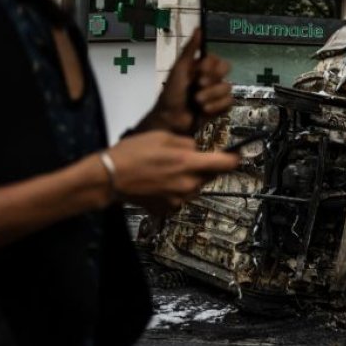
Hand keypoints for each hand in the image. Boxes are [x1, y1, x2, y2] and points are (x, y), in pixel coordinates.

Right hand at [105, 131, 238, 213]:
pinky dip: (176, 189)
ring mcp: (178, 199)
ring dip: (190, 178)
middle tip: (187, 159)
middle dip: (205, 167)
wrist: (108, 177)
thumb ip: (187, 144)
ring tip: (168, 170)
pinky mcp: (168, 208)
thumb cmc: (132, 153)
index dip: (234, 158)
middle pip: (210, 175)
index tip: (237, 154)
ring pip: (196, 186)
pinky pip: (181, 197)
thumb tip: (198, 150)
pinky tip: (161, 182)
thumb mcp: (163, 137)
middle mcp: (188, 184)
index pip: (226, 163)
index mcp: (188, 163)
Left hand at [141, 28, 232, 133]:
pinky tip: (204, 110)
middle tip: (199, 85)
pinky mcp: (221, 107)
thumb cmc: (172, 93)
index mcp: (201, 68)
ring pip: (227, 87)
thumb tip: (199, 28)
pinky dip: (215, 106)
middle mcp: (211, 78)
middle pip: (226, 70)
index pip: (218, 59)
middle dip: (212, 79)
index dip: (210, 66)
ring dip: (210, 95)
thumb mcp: (179, 68)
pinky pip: (229, 102)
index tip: (199, 71)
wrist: (171, 119)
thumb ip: (189, 49)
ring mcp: (216, 93)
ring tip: (197, 101)